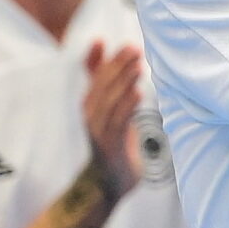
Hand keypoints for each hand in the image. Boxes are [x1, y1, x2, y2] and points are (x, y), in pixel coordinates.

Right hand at [80, 41, 147, 203]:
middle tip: (132, 48)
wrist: (106, 186)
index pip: (91, 78)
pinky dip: (126, 107)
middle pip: (101, 86)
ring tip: (137, 66)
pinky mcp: (108, 146)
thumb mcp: (115, 117)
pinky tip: (138, 93)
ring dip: (122, 82)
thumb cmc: (114, 146)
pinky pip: (117, 123)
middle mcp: (90, 116)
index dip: (93, 60)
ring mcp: (97, 131)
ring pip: (108, 102)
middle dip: (115, 65)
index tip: (100, 41)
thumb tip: (125, 71)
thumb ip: (117, 94)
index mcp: (92, 106)